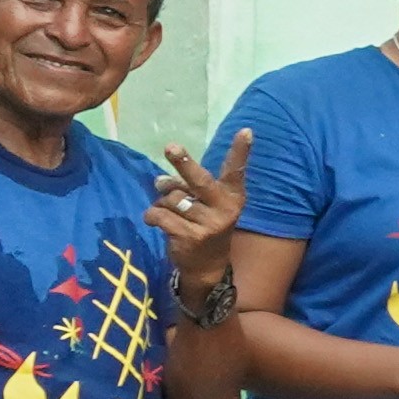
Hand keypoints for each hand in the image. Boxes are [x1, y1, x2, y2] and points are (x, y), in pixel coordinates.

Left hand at [151, 127, 248, 280]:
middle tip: (170, 146)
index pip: (236, 171)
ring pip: (171, 199)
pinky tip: (157, 222)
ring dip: (162, 202)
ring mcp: (208, 224)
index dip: (241, 151)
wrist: (207, 267)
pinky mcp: (189, 237)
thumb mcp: (204, 205)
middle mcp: (224, 209)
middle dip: (183, 163)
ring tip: (167, 212)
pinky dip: (152, 215)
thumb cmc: (204, 226)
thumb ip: (186, 188)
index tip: (246, 131)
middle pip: (199, 181)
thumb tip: (159, 180)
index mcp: (232, 197)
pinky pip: (160, 215)